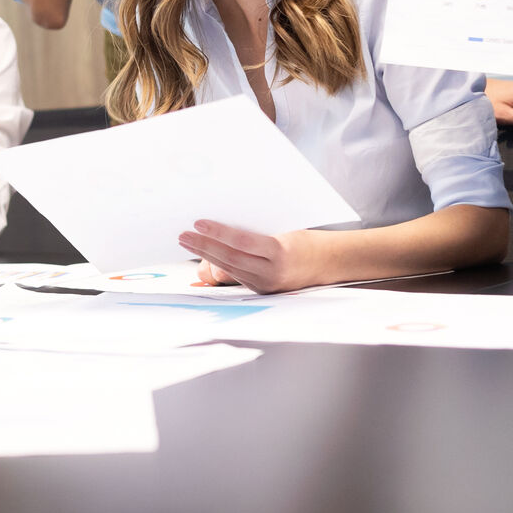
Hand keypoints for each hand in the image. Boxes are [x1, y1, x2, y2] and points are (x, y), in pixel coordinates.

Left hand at [178, 221, 338, 293]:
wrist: (329, 263)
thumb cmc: (306, 240)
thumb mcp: (285, 231)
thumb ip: (256, 234)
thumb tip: (222, 230)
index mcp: (281, 252)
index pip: (243, 242)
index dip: (219, 233)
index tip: (199, 222)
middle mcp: (273, 272)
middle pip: (231, 258)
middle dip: (204, 246)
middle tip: (182, 234)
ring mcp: (266, 284)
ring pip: (229, 269)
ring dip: (205, 255)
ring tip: (187, 242)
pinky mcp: (262, 290)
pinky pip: (235, 276)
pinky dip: (217, 265)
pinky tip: (204, 255)